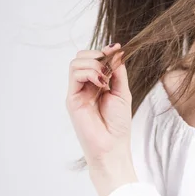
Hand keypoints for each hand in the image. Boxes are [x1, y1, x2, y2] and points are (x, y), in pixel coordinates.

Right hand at [65, 43, 131, 167]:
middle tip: (110, 69)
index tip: (117, 49)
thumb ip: (118, 71)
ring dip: (94, 64)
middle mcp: (84, 86)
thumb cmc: (118, 124)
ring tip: (106, 79)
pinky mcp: (72, 99)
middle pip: (81, 57)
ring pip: (76, 62)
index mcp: (96, 84)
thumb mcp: (122, 92)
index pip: (93, 58)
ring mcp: (77, 92)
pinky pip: (75, 75)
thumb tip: (116, 50)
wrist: (112, 146)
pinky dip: (89, 72)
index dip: (104, 51)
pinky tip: (101, 83)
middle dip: (97, 56)